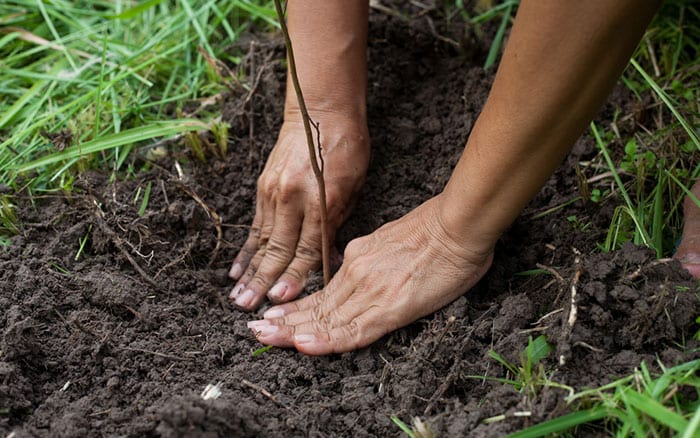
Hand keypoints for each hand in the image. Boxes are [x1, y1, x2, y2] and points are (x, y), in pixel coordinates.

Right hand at [229, 115, 368, 309]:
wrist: (320, 110)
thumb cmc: (347, 147)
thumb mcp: (354, 186)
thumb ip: (337, 223)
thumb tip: (327, 258)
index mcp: (321, 199)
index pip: (309, 248)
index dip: (296, 277)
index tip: (283, 300)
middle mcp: (293, 197)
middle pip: (279, 249)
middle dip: (264, 282)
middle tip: (249, 308)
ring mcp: (274, 192)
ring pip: (262, 240)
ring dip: (250, 271)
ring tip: (237, 297)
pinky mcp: (263, 187)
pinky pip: (254, 225)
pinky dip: (246, 249)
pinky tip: (237, 269)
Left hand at [246, 195, 494, 354]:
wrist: (458, 226)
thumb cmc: (435, 232)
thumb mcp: (391, 240)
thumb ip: (372, 256)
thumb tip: (361, 269)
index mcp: (359, 258)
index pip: (322, 292)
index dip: (296, 308)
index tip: (273, 316)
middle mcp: (357, 273)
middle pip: (316, 306)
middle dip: (283, 322)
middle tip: (255, 331)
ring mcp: (370, 289)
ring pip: (326, 318)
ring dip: (293, 332)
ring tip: (265, 339)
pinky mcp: (389, 305)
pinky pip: (353, 329)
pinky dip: (327, 340)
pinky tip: (305, 345)